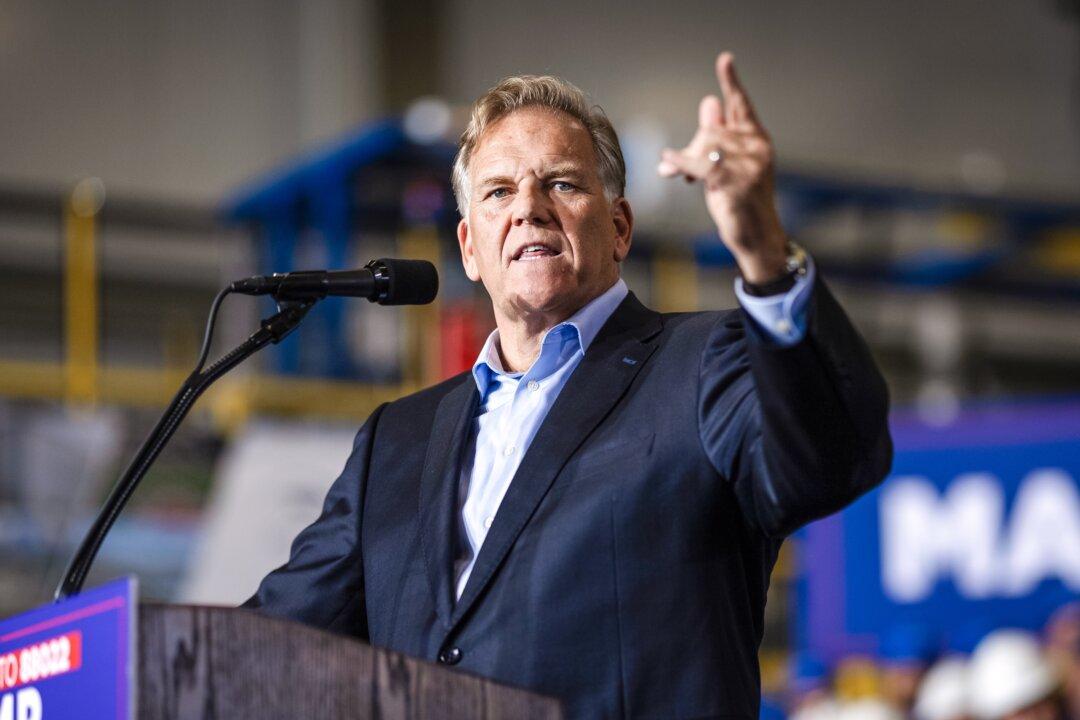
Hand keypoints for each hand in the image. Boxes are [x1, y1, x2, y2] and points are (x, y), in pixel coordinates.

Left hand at [658, 52, 787, 282]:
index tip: (725, 59)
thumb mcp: (729, 165)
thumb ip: (719, 137)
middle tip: (680, 168)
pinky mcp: (735, 182)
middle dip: (691, 149)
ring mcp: (749, 165)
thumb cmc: (741, 202)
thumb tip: (709, 103)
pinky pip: (699, 164)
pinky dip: (680, 163)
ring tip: (682, 177)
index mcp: (758, 140)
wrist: (756, 237)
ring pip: (705, 146)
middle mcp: (757, 148)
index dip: (731, 83)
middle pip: (711, 131)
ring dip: (685, 161)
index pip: (741, 106)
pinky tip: (666, 163)